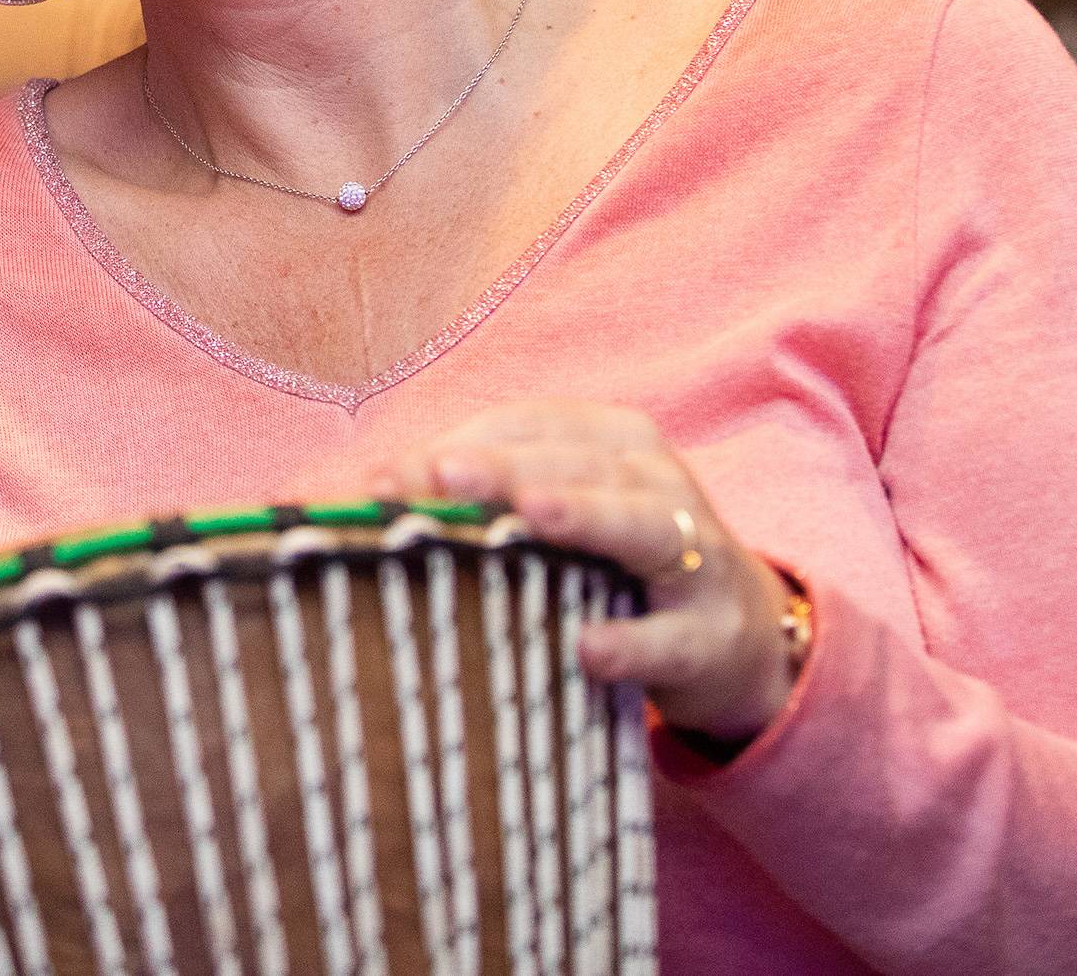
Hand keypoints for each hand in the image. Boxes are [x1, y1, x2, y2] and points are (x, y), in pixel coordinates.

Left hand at [358, 400, 801, 744]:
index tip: (382, 477)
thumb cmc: (613, 563)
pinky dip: (632, 642)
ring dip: (584, 517)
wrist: (736, 635)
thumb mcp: (555, 516)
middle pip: (573, 463)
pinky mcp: (710, 635)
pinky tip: (589, 650)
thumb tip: (339, 496)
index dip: (454, 445)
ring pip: (637, 525)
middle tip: (439, 476)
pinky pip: (670, 638)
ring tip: (530, 515)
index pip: (522, 427)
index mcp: (607, 441)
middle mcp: (654, 480)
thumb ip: (468, 499)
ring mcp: (693, 555)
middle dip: (502, 468)